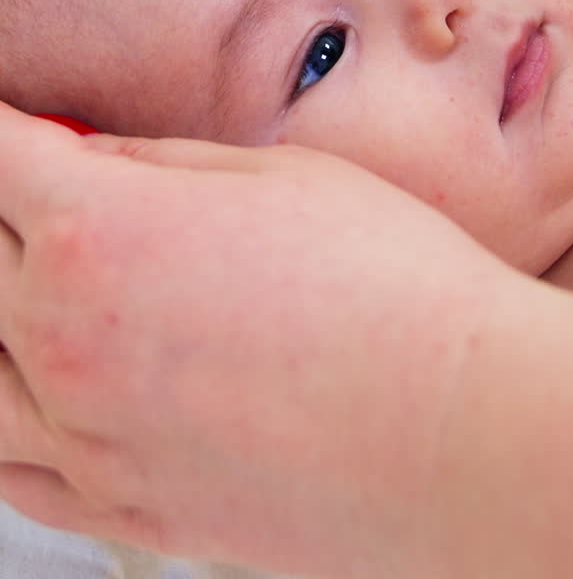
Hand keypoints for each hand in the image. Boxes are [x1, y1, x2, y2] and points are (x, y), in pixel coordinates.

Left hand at [0, 103, 485, 576]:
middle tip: (41, 199)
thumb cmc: (389, 283)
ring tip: (46, 294)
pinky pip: (12, 471)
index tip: (8, 127)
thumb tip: (84, 161)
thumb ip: (155, 164)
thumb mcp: (274, 175)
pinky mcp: (125, 511)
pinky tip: (42, 392)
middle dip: (6, 215)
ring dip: (1, 318)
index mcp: (98, 230)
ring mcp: (87, 437)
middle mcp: (67, 337)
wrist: (462, 427)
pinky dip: (9, 423)